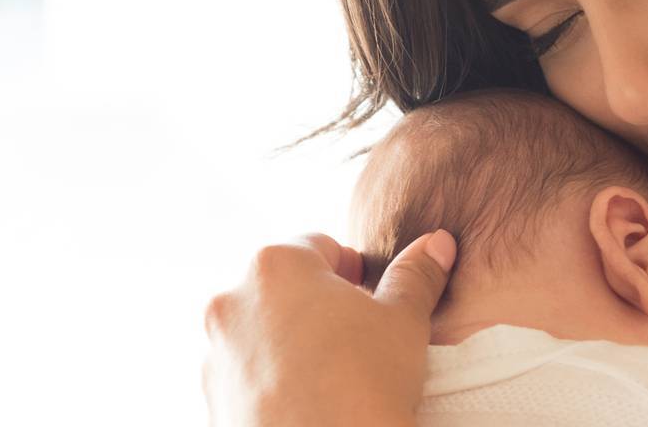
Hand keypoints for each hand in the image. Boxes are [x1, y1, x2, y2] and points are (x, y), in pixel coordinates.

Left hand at [203, 230, 455, 426]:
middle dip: (317, 307)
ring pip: (260, 333)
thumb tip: (436, 244)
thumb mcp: (403, 322)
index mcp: (275, 266)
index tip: (371, 299)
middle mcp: (232, 302)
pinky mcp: (212, 398)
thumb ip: (415, 276)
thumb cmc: (365, 385)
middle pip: (283, 288)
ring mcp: (215, 354)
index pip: (319, 246)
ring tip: (330, 377)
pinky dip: (271, 382)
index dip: (353, 271)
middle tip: (355, 340)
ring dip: (290, 344)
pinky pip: (246, 377)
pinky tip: (306, 402)